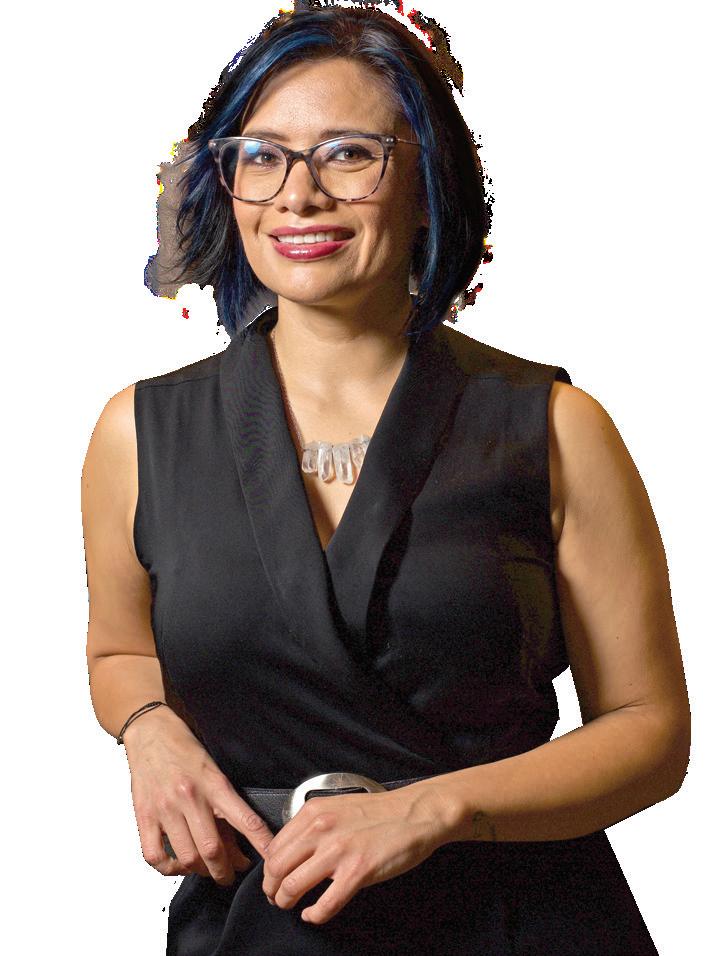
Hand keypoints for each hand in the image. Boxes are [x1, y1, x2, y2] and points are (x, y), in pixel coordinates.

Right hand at [123, 706, 273, 885]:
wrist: (151, 731)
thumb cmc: (186, 749)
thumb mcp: (213, 772)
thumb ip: (224, 810)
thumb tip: (238, 850)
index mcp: (214, 784)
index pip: (245, 819)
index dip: (261, 843)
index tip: (272, 859)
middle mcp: (190, 797)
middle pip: (212, 850)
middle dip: (225, 872)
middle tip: (230, 875)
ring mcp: (165, 808)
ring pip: (187, 858)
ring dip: (200, 872)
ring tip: (206, 869)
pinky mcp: (144, 816)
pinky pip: (155, 856)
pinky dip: (169, 869)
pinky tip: (178, 864)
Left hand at [261, 783, 448, 923]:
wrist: (415, 813)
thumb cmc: (380, 812)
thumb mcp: (337, 808)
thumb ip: (313, 826)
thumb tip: (293, 852)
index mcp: (314, 812)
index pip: (275, 846)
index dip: (269, 869)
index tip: (273, 879)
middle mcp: (321, 829)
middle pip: (277, 868)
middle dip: (272, 889)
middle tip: (278, 897)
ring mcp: (339, 851)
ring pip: (293, 886)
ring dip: (286, 902)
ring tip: (293, 906)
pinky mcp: (358, 871)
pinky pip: (325, 904)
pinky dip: (314, 915)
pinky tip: (313, 914)